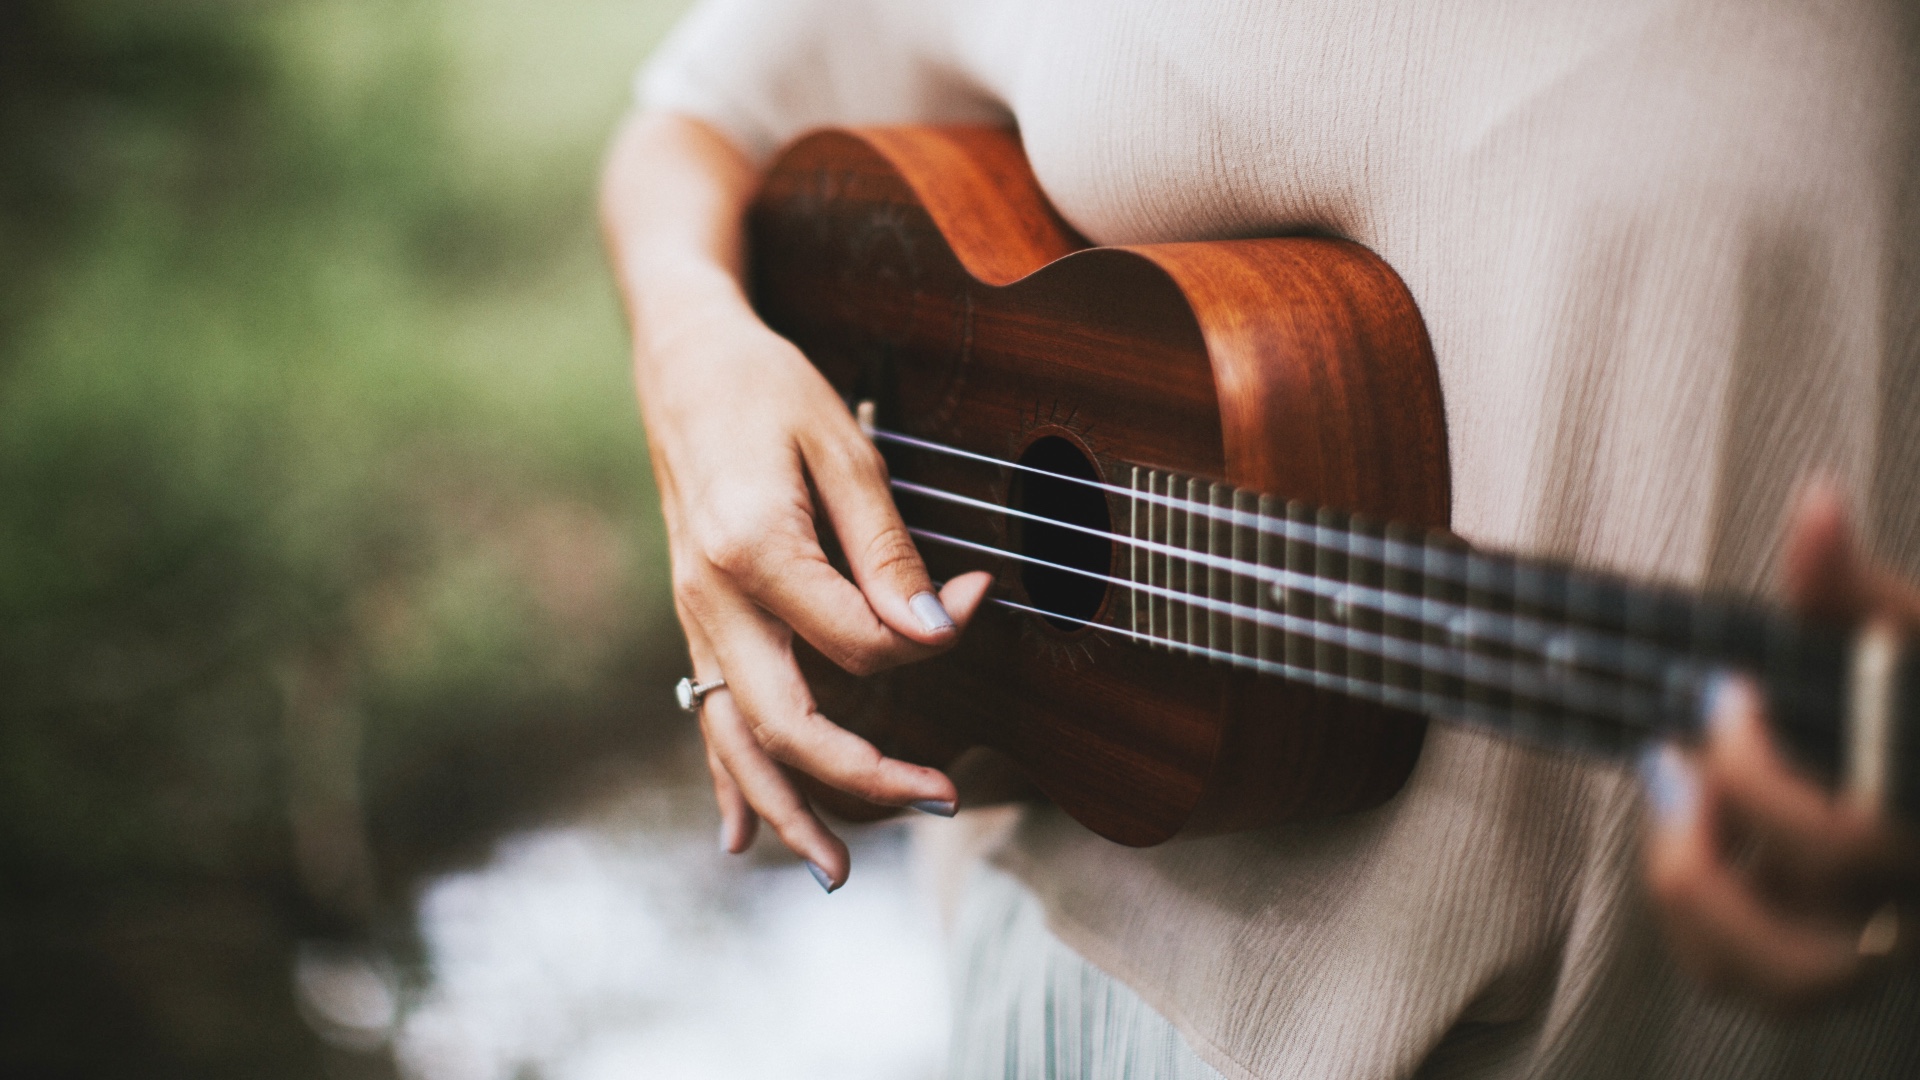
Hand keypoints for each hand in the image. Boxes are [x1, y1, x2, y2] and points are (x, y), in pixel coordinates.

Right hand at [602, 112, 991, 892]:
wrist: (682, 359)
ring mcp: (697, 617)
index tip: (975, 599)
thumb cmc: (769, 390)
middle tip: (943, 802)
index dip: (927, 635)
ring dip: (788, 810)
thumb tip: (932, 630)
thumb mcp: (845, 447)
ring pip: (735, 739)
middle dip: (863, 778)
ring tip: (839, 871)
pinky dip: (726, 781)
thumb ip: (886, 548)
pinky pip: (705, 716)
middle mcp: (714, 599)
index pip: (854, 638)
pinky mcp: (697, 621)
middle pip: (785, 722)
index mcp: (755, 549)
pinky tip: (741, 836)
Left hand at [1641, 482, 1919, 1010]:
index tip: (1726, 695)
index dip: (1762, 779)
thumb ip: (1855, 588)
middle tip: (1675, 764)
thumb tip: (1815, 506)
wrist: (1915, 742)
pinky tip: (1688, 835)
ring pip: (1776, 987)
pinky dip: (1697, 919)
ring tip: (1675, 809)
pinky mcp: (1828, 950)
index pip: (1850, 845)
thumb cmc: (1910, 697)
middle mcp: (1911, 906)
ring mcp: (1877, 942)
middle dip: (1712, 861)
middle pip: (1812, 961)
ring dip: (1698, 902)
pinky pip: (1745, 977)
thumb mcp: (1902, 638)